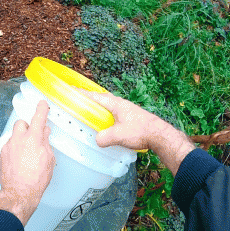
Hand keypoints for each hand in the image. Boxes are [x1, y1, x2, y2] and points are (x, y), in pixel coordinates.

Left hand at [0, 100, 55, 225]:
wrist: (19, 193)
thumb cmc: (36, 179)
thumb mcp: (48, 160)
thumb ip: (45, 143)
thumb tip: (44, 133)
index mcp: (33, 138)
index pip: (38, 117)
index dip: (41, 109)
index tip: (42, 104)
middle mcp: (19, 139)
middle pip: (21, 123)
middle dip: (27, 127)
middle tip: (34, 137)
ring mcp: (8, 146)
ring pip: (14, 135)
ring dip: (20, 139)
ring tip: (27, 153)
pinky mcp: (2, 154)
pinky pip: (9, 146)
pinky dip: (14, 150)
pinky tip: (19, 161)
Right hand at [74, 87, 195, 175]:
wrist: (159, 135)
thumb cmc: (141, 131)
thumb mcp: (118, 136)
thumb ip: (104, 138)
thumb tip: (97, 140)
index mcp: (115, 104)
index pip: (94, 96)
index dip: (81, 93)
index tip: (70, 90)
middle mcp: (120, 104)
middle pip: (100, 98)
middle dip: (88, 98)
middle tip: (77, 100)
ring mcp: (126, 110)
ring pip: (107, 106)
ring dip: (97, 107)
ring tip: (88, 111)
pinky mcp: (129, 118)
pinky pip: (112, 113)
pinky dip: (104, 115)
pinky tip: (103, 123)